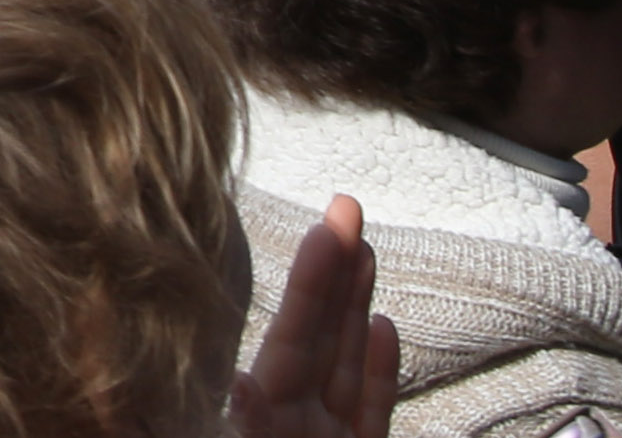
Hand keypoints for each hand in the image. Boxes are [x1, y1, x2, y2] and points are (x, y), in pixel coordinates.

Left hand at [229, 196, 398, 437]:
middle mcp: (296, 418)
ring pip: (346, 363)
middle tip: (346, 207)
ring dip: (355, 307)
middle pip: (320, 336)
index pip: (289, 336)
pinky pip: (371, 411)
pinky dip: (379, 373)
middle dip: (335, 272)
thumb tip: (238, 383)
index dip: (309, 283)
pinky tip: (383, 325)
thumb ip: (248, 426)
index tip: (323, 230)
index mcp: (264, 412)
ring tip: (363, 248)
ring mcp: (329, 437)